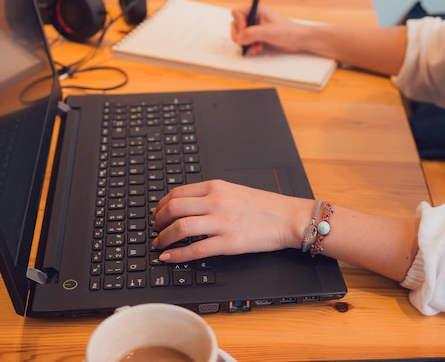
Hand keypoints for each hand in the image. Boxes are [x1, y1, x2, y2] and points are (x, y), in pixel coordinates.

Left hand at [152, 180, 313, 262]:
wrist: (288, 218)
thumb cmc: (265, 206)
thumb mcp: (234, 190)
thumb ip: (211, 194)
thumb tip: (187, 204)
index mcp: (216, 187)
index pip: (177, 193)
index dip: (162, 205)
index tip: (158, 213)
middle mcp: (216, 202)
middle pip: (173, 209)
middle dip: (158, 221)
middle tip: (155, 229)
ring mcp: (221, 223)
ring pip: (179, 228)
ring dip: (163, 238)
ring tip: (159, 244)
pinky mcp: (228, 243)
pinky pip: (195, 250)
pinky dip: (176, 255)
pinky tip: (169, 258)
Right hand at [231, 5, 307, 54]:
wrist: (298, 40)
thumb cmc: (287, 32)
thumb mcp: (268, 32)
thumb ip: (252, 34)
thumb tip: (239, 38)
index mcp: (257, 10)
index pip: (237, 13)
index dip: (238, 24)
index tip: (244, 33)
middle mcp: (254, 18)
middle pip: (236, 25)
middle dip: (240, 36)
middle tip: (246, 43)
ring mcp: (256, 28)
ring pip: (241, 35)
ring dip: (246, 43)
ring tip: (255, 47)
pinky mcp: (258, 37)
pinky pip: (247, 42)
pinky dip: (250, 47)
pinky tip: (258, 49)